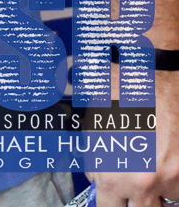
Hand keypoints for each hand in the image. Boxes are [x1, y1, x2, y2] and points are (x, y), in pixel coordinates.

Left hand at [87, 68, 178, 205]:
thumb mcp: (94, 130)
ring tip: (151, 167)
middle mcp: (144, 182)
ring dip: (160, 191)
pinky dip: (175, 179)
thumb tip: (100, 183)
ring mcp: (173, 176)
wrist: (152, 71)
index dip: (112, 204)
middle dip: (136, 201)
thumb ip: (97, 164)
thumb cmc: (119, 94)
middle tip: (134, 187)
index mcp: (113, 174)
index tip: (115, 201)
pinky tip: (165, 159)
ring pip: (169, 200)